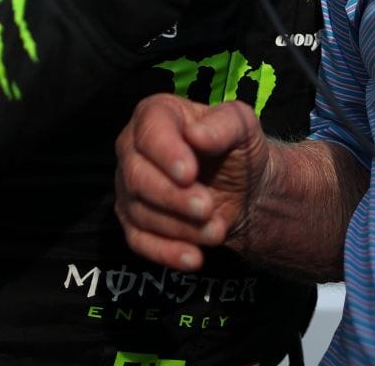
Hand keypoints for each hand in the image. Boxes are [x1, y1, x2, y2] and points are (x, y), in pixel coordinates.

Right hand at [114, 94, 270, 271]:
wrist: (245, 188)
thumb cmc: (238, 148)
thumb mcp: (242, 126)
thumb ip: (224, 124)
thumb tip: (197, 135)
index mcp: (156, 115)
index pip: (150, 132)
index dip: (166, 154)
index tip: (189, 173)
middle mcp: (133, 149)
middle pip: (137, 176)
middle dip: (173, 197)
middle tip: (207, 208)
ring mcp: (129, 188)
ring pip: (141, 212)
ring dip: (180, 227)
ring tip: (217, 231)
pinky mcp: (134, 222)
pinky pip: (140, 241)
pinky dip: (166, 252)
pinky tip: (194, 258)